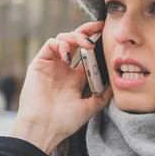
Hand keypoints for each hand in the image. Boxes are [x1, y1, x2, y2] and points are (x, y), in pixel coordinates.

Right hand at [10, 21, 112, 153]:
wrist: (44, 128)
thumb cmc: (64, 121)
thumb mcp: (88, 107)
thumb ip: (101, 96)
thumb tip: (115, 86)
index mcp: (75, 76)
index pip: (86, 52)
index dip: (95, 41)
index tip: (106, 33)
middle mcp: (63, 67)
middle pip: (75, 41)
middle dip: (86, 31)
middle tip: (98, 27)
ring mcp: (51, 64)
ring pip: (63, 39)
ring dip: (75, 37)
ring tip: (86, 44)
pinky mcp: (39, 63)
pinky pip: (50, 44)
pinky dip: (60, 44)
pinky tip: (68, 55)